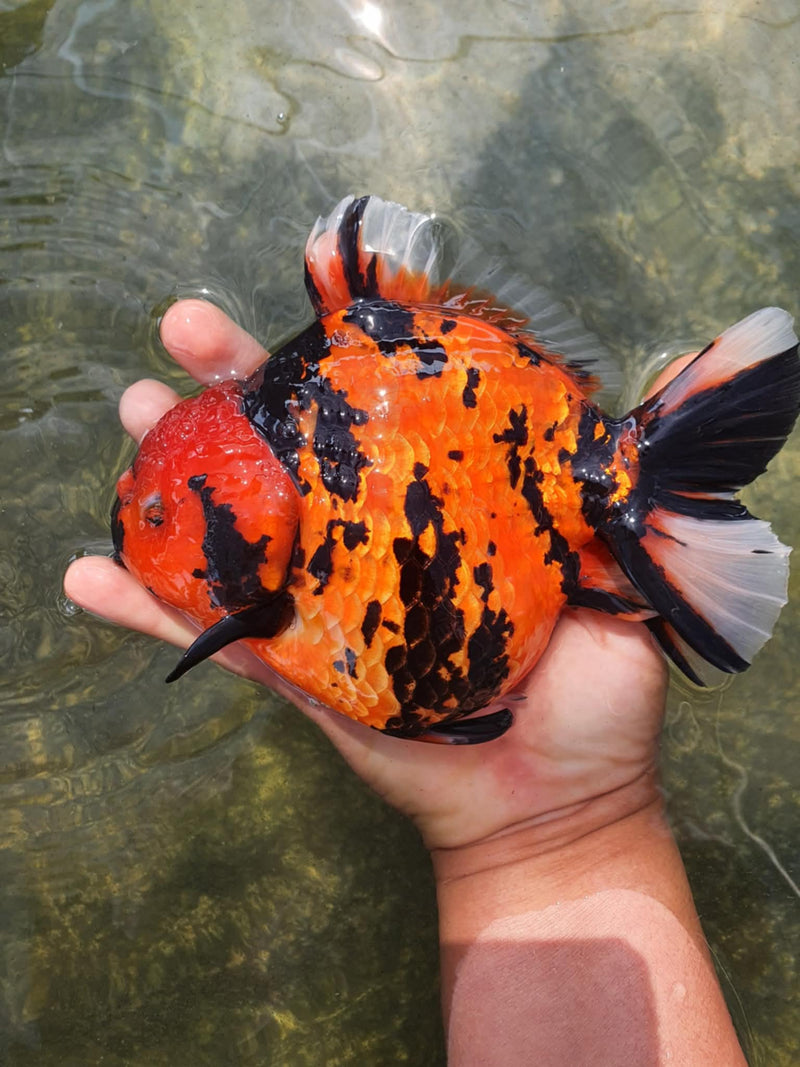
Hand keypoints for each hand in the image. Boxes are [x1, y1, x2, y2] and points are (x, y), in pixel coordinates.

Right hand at [65, 300, 673, 851]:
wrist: (551, 808)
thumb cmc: (592, 703)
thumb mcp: (615, 589)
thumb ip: (605, 515)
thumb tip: (626, 432)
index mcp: (444, 507)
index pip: (387, 413)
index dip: (347, 353)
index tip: (312, 288)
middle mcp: (373, 540)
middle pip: (293, 448)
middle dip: (236, 381)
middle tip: (185, 329)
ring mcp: (324, 602)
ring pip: (237, 522)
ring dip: (173, 469)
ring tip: (136, 410)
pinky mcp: (291, 669)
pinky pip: (210, 635)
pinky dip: (144, 608)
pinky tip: (86, 574)